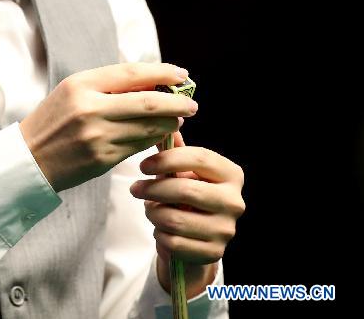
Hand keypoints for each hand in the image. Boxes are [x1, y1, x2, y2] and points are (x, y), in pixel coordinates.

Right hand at [19, 63, 198, 192]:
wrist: (30, 157)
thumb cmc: (55, 119)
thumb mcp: (73, 90)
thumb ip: (108, 85)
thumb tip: (152, 82)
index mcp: (82, 84)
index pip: (132, 73)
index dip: (162, 73)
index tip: (181, 75)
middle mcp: (90, 108)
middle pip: (147, 102)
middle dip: (175, 102)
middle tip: (192, 103)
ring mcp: (97, 135)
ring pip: (146, 127)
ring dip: (169, 123)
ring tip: (178, 118)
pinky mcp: (102, 159)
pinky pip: (138, 146)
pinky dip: (153, 139)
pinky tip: (160, 134)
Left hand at [129, 130, 245, 298]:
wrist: (196, 236)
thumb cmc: (188, 192)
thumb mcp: (182, 168)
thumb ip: (173, 146)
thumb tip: (164, 117)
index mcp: (231, 174)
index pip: (199, 158)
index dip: (167, 159)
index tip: (142, 165)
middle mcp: (235, 202)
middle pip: (185, 189)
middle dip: (153, 188)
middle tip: (135, 188)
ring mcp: (226, 230)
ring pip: (175, 219)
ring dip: (153, 213)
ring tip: (149, 207)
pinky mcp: (214, 253)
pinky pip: (174, 243)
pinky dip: (159, 234)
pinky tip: (160, 228)